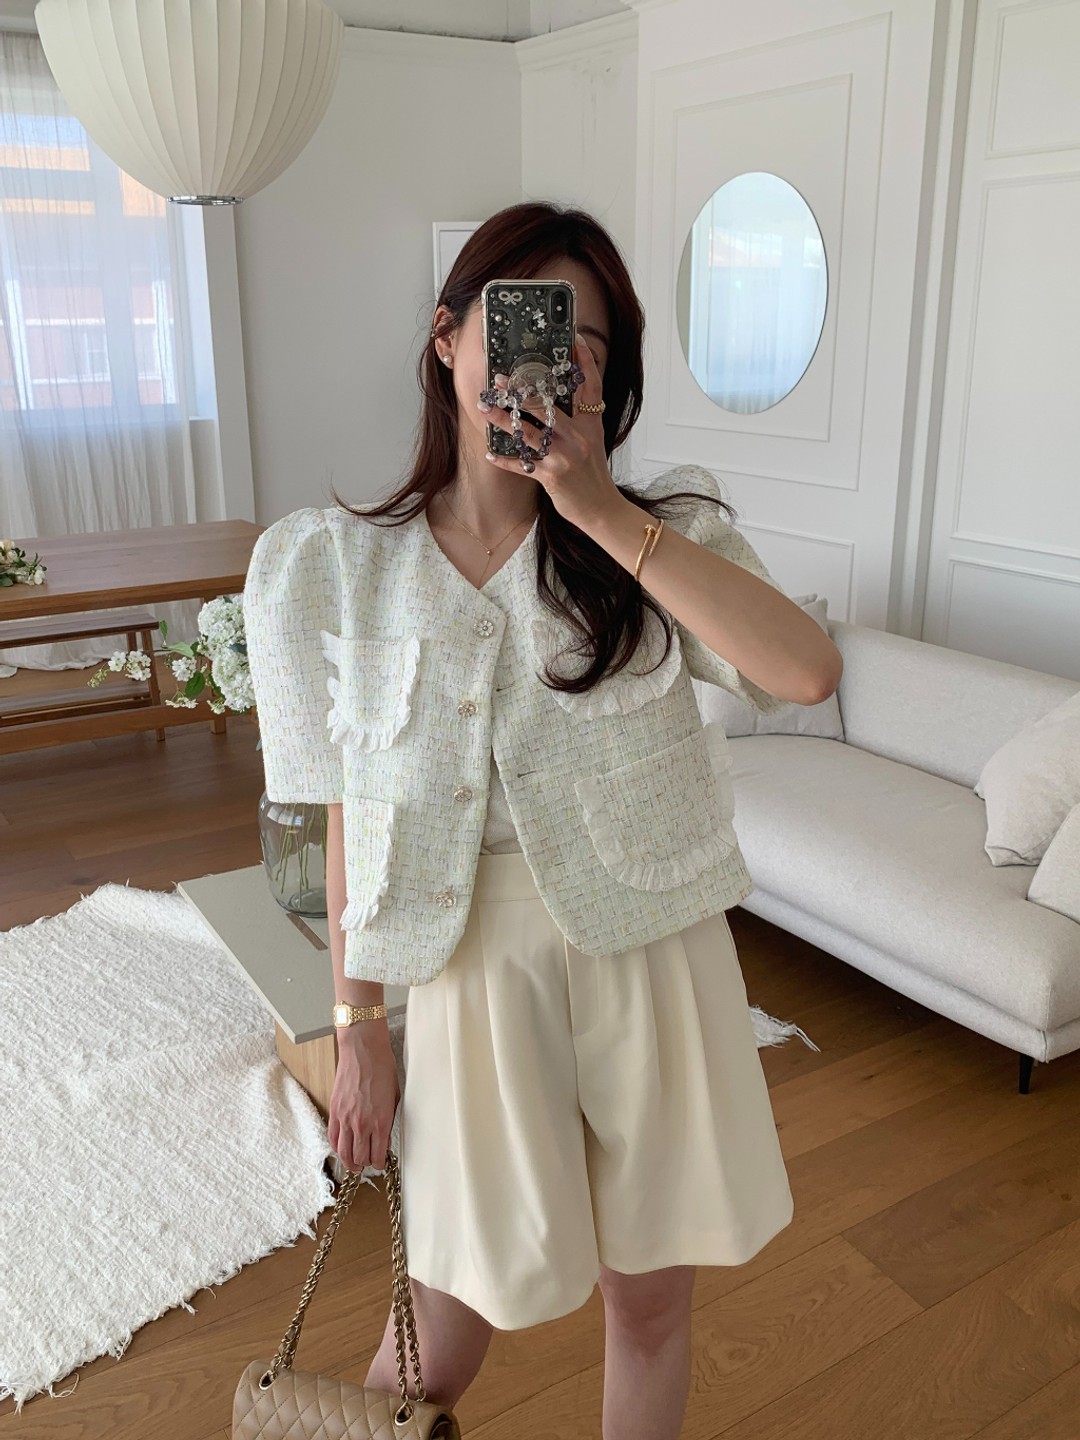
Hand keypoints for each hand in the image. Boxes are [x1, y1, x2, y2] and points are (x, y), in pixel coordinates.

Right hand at [328, 1023, 400, 1172]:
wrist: (364, 1050)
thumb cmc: (382, 1068)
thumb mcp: (394, 1098)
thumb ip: (388, 1120)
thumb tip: (384, 1137)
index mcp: (380, 1122)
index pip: (377, 1156)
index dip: (379, 1163)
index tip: (380, 1162)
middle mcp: (362, 1124)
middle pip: (359, 1158)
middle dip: (364, 1163)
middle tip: (367, 1163)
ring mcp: (346, 1119)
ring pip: (343, 1153)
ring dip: (348, 1161)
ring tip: (353, 1163)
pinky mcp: (334, 1111)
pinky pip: (332, 1137)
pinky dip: (336, 1147)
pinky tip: (341, 1148)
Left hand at [480, 340, 620, 529]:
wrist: (601, 508)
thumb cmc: (593, 475)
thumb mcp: (592, 441)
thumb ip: (579, 420)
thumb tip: (555, 400)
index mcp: (591, 424)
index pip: (590, 385)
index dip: (584, 362)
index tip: (575, 340)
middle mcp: (578, 437)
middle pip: (548, 406)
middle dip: (520, 392)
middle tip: (500, 380)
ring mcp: (564, 457)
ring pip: (529, 432)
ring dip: (503, 420)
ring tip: (484, 408)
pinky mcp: (552, 477)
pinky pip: (522, 465)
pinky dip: (504, 460)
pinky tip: (490, 453)